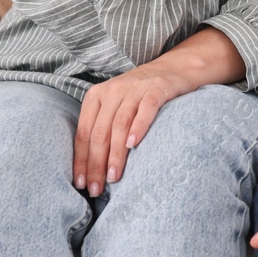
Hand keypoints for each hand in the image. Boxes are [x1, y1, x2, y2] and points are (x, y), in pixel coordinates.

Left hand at [73, 61, 192, 196]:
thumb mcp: (116, 106)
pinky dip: (138, 127)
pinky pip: (145, 110)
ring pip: (120, 125)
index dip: (81, 160)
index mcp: (96, 95)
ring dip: (115, 154)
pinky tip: (134, 144)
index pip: (84, 133)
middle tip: (96, 189)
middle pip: (100, 132)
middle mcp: (113, 90)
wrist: (177, 68)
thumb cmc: (142, 95)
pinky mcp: (157, 88)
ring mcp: (135, 88)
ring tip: (114, 176)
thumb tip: (90, 170)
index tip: (80, 184)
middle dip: (96, 164)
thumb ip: (103, 128)